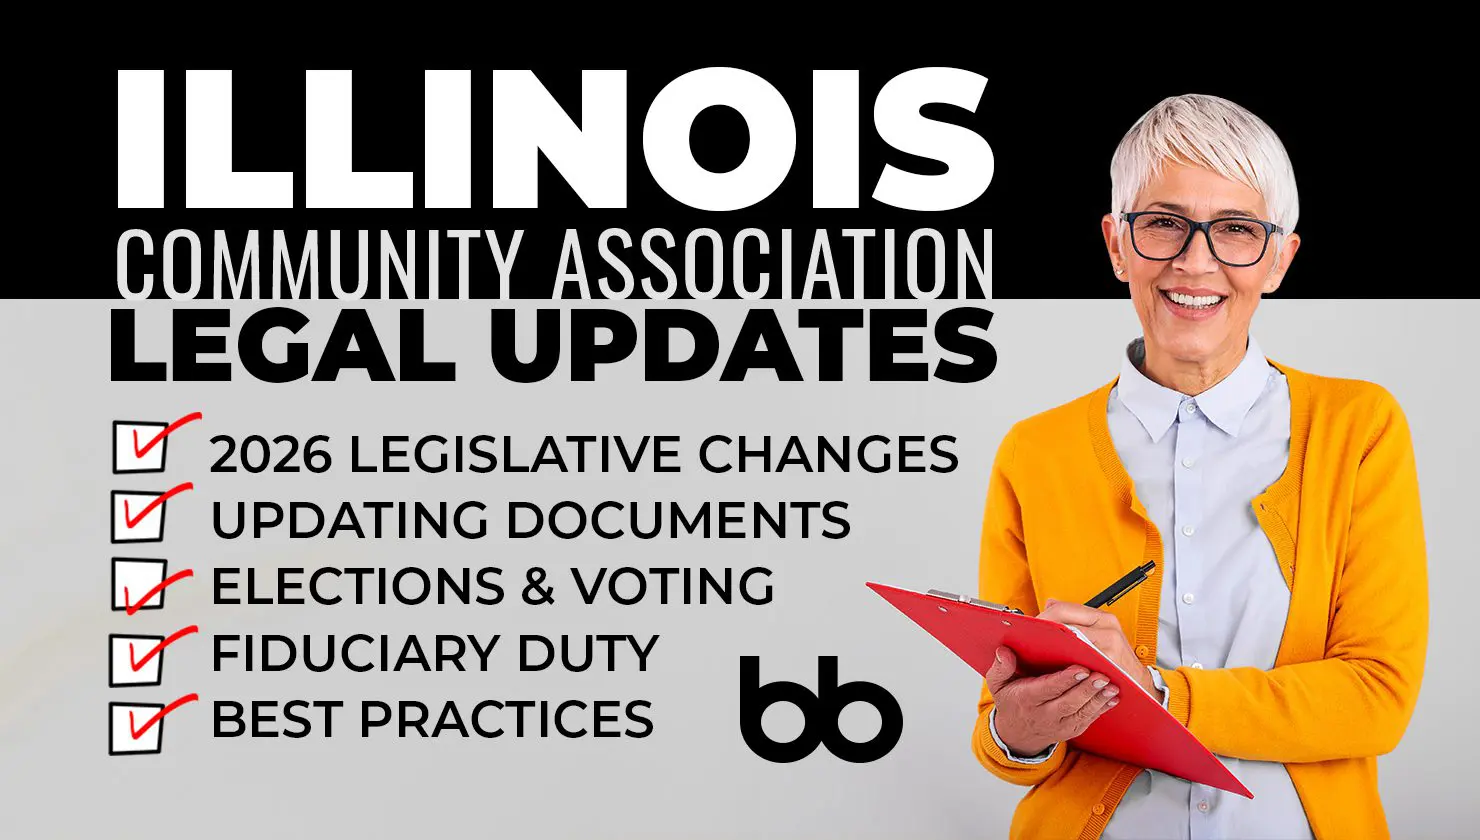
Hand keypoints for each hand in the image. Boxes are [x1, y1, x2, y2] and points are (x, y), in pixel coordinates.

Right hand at [985, 645, 1120, 756]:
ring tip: (1111, 686)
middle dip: (1086, 689)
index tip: (1080, 668)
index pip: (1047, 689)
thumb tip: (1004, 652)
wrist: (1018, 734)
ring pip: (1081, 712)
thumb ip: (1000, 668)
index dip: (1064, 680)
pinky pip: (1089, 719)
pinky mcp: (1072, 729)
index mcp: (1026, 700)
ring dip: (1098, 699)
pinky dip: (1102, 708)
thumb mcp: (998, 685)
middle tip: (1102, 676)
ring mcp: (1060, 725)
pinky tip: (1112, 697)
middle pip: (1068, 703)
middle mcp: (1044, 715)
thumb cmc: (1012, 702)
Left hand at [1037, 598, 1161, 700]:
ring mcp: (1110, 644)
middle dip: (1043, 631)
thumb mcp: (1096, 635)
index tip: (1029, 629)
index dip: (1042, 618)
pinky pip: (1079, 660)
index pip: (1062, 609)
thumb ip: (1073, 619)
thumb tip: (1049, 604)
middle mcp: (1107, 626)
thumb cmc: (1114, 661)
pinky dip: (1064, 662)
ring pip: (1069, 639)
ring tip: (1038, 652)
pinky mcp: (1109, 662)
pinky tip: (1054, 666)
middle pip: (1063, 621)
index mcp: (1101, 617)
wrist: (1138, 684)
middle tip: (1029, 641)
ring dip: (1050, 645)